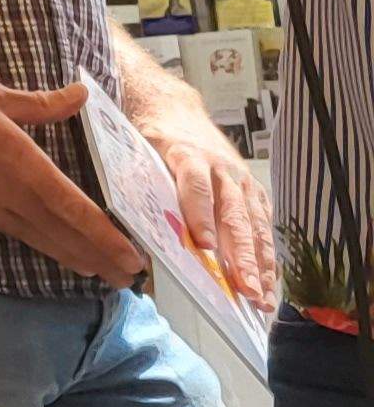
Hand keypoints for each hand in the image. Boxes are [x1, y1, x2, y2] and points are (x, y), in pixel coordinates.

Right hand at [0, 79, 145, 282]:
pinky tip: (49, 247)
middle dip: (99, 257)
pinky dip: (37, 243)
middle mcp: (7, 194)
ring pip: (37, 240)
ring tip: (99, 272)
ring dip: (71, 257)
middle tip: (129, 277)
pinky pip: (8, 231)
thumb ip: (43, 104)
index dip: (105, 236)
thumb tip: (82, 94)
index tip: (131, 255)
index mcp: (22, 164)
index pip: (74, 209)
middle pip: (62, 235)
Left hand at [137, 89, 276, 303]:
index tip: (203, 245)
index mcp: (187, 156)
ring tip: (261, 298)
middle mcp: (222, 169)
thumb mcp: (137, 152)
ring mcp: (242, 180)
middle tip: (244, 289)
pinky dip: (266, 255)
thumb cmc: (150, 138)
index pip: (196, 187)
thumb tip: (139, 235)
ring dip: (259, 264)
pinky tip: (268, 282)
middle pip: (234, 215)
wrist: (174, 108)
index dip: (200, 216)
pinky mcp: (253, 190)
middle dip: (240, 256)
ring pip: (255, 225)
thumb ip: (140, 187)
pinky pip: (263, 225)